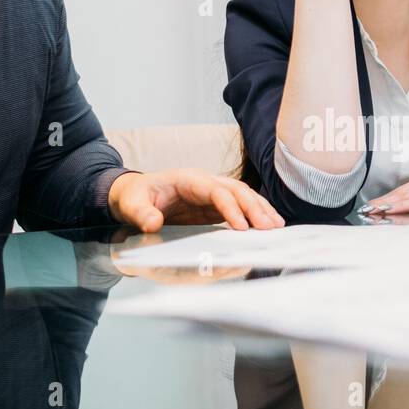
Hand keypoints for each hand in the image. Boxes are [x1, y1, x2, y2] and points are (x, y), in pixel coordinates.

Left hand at [107, 170, 284, 231]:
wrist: (135, 194)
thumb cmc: (134, 197)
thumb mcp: (131, 205)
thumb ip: (141, 213)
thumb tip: (153, 223)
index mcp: (188, 180)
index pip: (216, 191)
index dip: (230, 207)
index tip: (241, 227)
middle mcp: (205, 182)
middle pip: (236, 190)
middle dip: (254, 208)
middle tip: (269, 228)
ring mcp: (212, 192)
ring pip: (243, 196)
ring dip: (261, 210)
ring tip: (277, 227)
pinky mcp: (214, 204)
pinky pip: (240, 206)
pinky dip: (255, 214)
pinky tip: (268, 225)